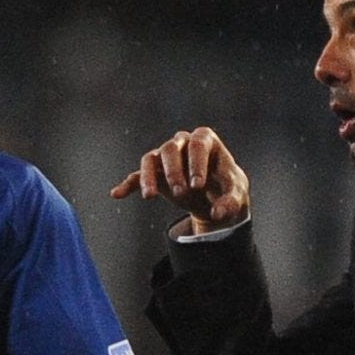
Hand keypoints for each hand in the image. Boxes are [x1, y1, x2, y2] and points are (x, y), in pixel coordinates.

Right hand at [111, 127, 250, 235]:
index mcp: (205, 140)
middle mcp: (182, 144)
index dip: (196, 164)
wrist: (217, 196)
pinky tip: (118, 194)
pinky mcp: (155, 173)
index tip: (198, 185)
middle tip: (182, 193)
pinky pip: (138, 175)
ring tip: (149, 196)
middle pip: (171, 148)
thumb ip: (230, 203)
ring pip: (151, 159)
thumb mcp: (236, 195)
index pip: (197, 144)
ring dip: (149, 176)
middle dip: (174, 171)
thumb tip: (217, 214)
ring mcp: (166, 157)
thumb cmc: (227, 188)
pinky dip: (129, 184)